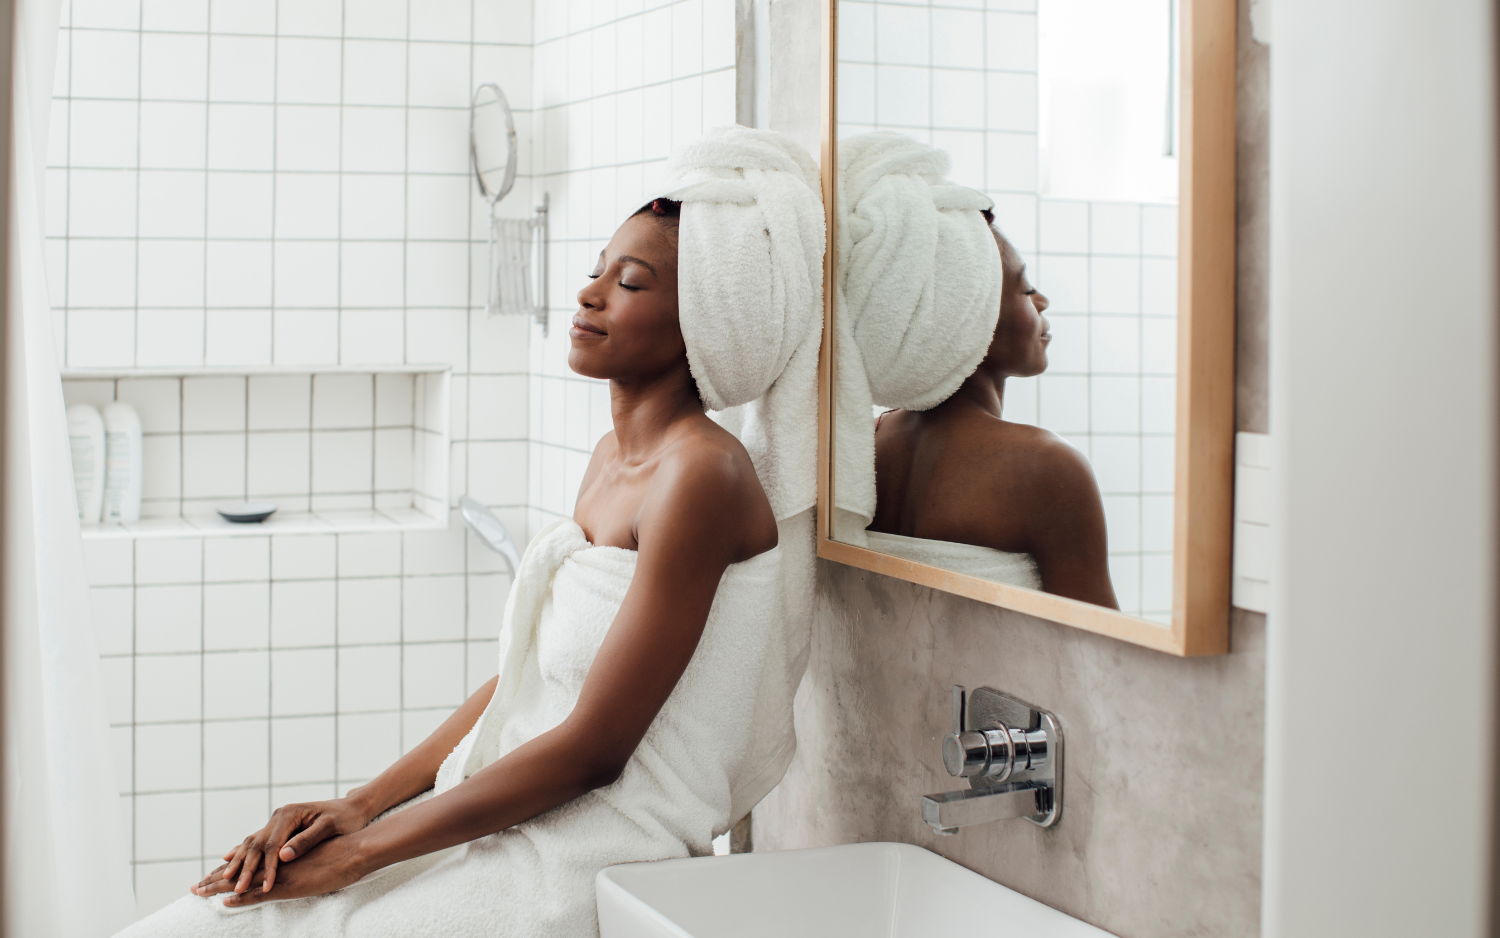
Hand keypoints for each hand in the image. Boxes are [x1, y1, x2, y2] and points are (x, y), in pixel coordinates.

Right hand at [192, 797, 372, 896]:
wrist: (352, 807)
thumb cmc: (344, 818)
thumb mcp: (329, 827)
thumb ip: (306, 840)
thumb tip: (283, 855)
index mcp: (290, 815)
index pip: (272, 846)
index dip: (266, 868)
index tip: (264, 886)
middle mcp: (279, 816)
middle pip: (256, 845)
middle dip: (244, 869)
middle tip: (234, 889)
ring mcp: (278, 821)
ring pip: (251, 843)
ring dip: (237, 862)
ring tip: (221, 878)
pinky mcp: (280, 827)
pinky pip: (256, 842)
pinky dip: (241, 853)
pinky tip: (228, 860)